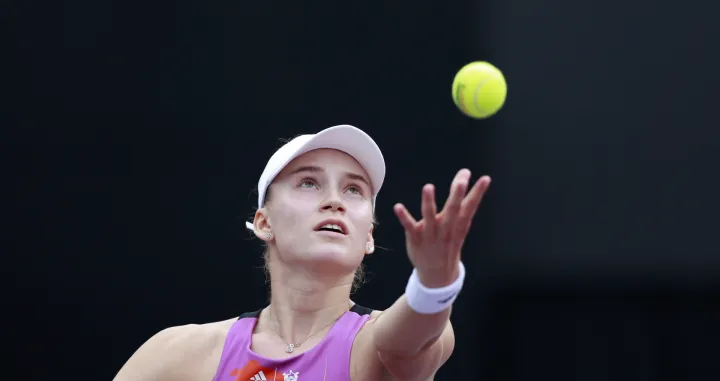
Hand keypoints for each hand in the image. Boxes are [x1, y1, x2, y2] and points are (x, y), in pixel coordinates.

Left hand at [393, 169, 489, 287]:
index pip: (470, 207)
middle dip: (457, 196)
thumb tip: (464, 173)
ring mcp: (431, 235)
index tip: (485, 178)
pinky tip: (398, 207)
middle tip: (462, 181)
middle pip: (453, 211)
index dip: (478, 193)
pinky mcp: (416, 238)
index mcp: (459, 225)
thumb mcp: (457, 222)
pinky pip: (409, 227)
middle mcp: (447, 229)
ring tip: (428, 187)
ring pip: (430, 218)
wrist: (437, 274)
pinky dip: (404, 217)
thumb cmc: (448, 240)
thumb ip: (459, 197)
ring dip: (429, 203)